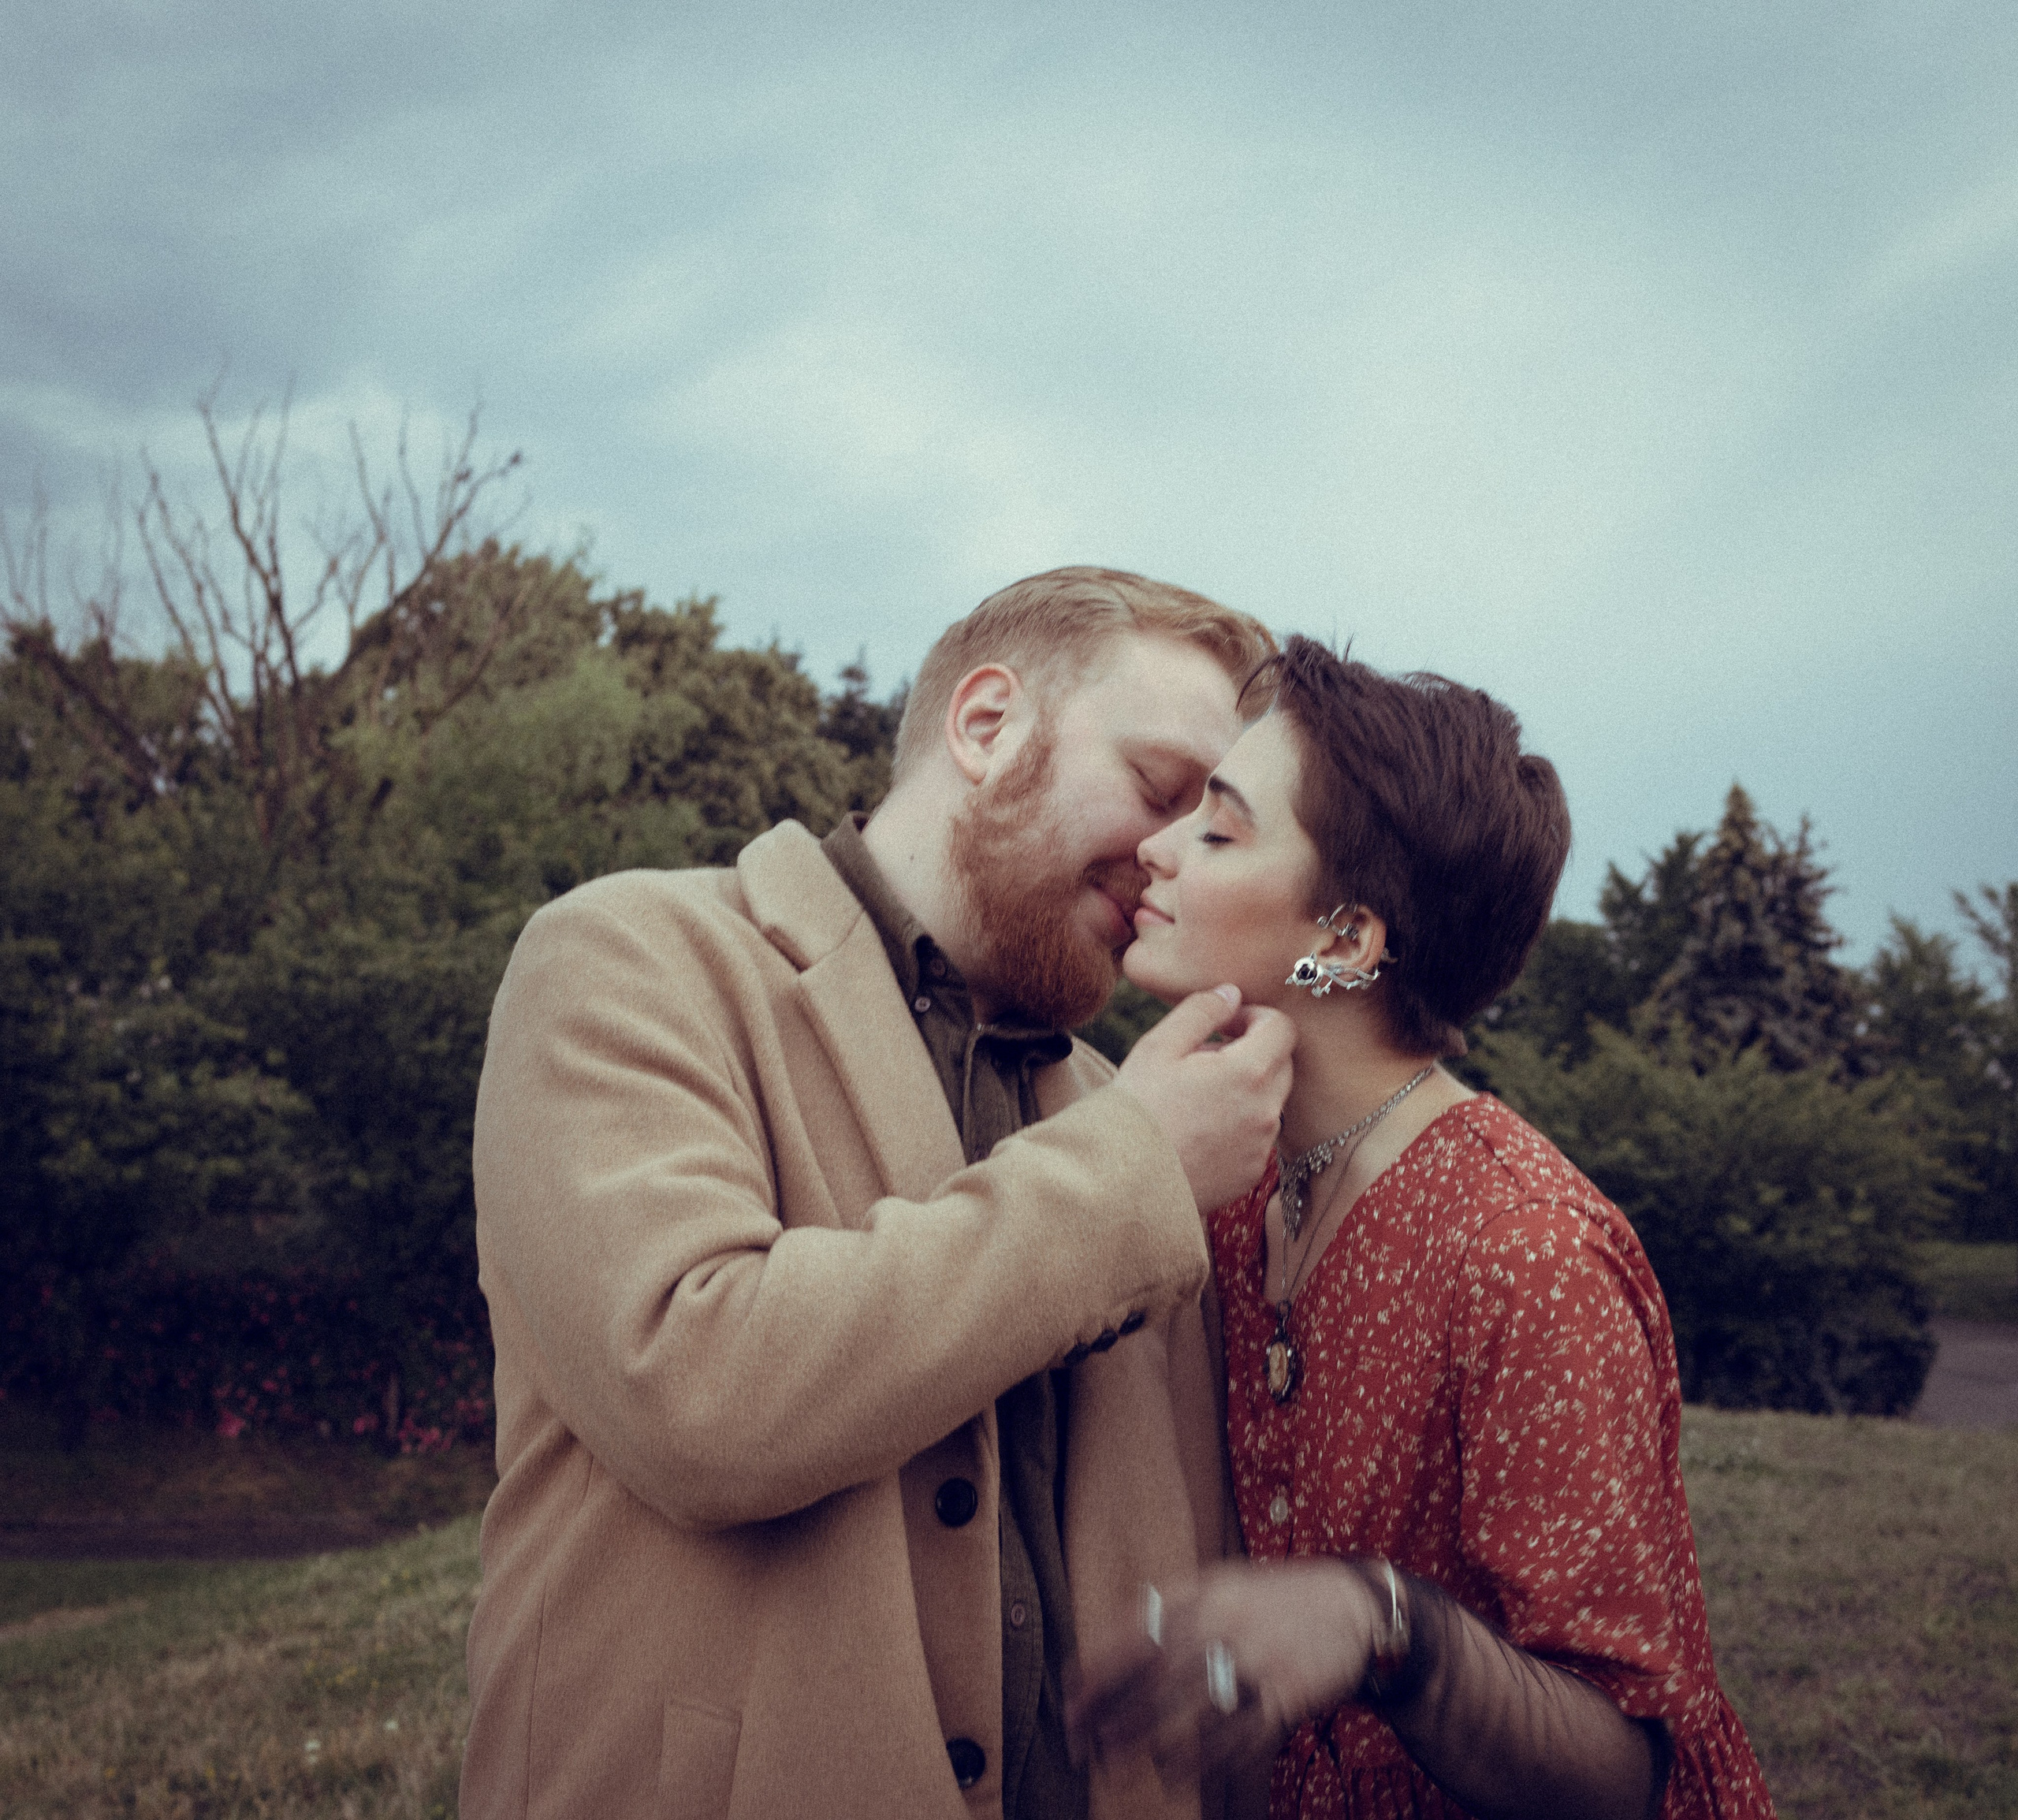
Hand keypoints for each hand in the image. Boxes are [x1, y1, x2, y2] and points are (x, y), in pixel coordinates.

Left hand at [1067, 1559, 1380, 1780]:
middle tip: (1083, 1740)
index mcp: (1207, 1590)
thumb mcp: (1221, 1582)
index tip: (1071, 1696)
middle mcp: (1228, 1623)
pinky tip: (1174, 1771)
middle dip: (1115, 1711)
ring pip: (1193, 1710)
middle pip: (1158, 1675)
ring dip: (1149, 1740)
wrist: (1352, 1607)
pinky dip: (1202, 1759)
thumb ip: (1171, 1605)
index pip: (1139, 1630)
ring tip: (1117, 1760)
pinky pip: (1237, 1736)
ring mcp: (1259, 1662)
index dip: (1099, 1667)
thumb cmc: (1271, 1599)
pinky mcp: (1286, 1698)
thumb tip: (1111, 1639)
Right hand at [1116, 987, 1294, 1212]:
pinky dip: (1237, 1124)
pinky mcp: (1251, 1173)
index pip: (1281, 1028)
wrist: (1120, 1183)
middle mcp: (1266, 1111)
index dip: (1253, 1016)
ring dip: (1244, 1089)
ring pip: (1268, 1101)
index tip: (1223, 1024)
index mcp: (1249, 1073)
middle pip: (1280, 1064)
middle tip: (1203, 1058)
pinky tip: (1196, 1130)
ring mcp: (1261, 1146)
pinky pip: (1256, 1136)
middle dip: (1251, 1051)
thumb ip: (1201, 1010)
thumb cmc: (1136, 1109)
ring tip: (1193, 1097)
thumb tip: (1231, 993)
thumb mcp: (1158, 1046)